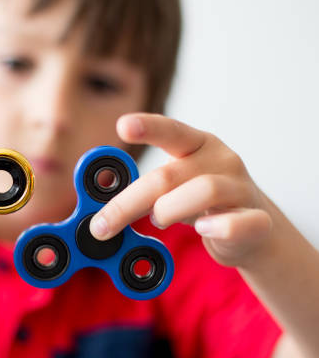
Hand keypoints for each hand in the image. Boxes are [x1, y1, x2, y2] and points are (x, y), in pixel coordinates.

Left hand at [89, 113, 272, 267]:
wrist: (253, 231)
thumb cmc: (200, 205)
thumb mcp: (173, 189)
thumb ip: (142, 191)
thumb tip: (99, 211)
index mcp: (197, 145)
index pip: (171, 131)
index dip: (147, 127)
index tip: (123, 126)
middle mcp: (221, 160)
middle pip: (169, 175)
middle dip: (128, 202)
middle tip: (102, 225)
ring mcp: (241, 189)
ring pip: (204, 191)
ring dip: (168, 210)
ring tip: (159, 221)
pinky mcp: (257, 220)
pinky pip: (240, 223)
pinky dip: (219, 227)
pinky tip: (203, 229)